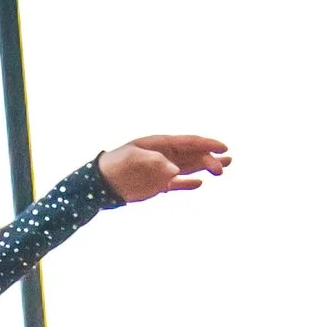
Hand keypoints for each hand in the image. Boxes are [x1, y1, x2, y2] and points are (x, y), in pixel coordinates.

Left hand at [99, 135, 229, 202]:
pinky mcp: (159, 184)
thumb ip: (156, 162)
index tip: (224, 148)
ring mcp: (164, 169)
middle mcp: (166, 155)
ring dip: (205, 168)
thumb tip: (176, 171)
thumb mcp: (134, 158)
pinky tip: (199, 183)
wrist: (102, 181)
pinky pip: (178, 183)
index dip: (208, 144)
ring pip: (190, 167)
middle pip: (193, 155)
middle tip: (222, 168)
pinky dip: (188, 184)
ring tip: (222, 169)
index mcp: (161, 143)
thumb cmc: (116, 163)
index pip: (190, 142)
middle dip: (210, 160)